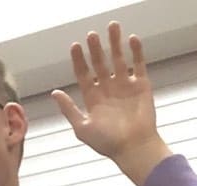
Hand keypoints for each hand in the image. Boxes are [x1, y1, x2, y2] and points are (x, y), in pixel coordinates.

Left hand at [52, 22, 170, 184]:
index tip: (75, 46)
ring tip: (112, 26)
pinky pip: (138, 65)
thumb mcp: (82, 128)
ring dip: (115, 43)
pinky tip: (131, 39)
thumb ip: (69, 110)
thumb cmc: (108, 143)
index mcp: (93, 99)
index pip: (84, 74)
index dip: (79, 60)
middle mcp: (108, 90)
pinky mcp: (141, 86)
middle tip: (91, 35)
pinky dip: (136, 51)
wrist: (134, 148)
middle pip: (100, 64)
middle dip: (95, 49)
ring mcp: (125, 87)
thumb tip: (55, 93)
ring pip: (119, 59)